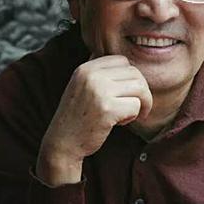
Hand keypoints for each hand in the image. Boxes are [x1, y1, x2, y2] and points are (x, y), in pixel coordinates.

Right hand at [37, 54, 152, 183]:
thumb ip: (101, 74)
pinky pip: (136, 106)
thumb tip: (130, 66)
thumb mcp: (83, 87)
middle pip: (135, 73)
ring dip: (141, 104)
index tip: (127, 93)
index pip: (122, 61)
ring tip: (127, 115)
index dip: (130, 77)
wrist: (63, 143)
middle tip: (135, 108)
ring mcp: (99, 91)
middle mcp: (91, 75)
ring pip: (140, 88)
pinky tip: (119, 123)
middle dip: (141, 92)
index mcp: (85, 68)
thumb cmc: (79, 117)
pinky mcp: (107, 109)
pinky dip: (133, 116)